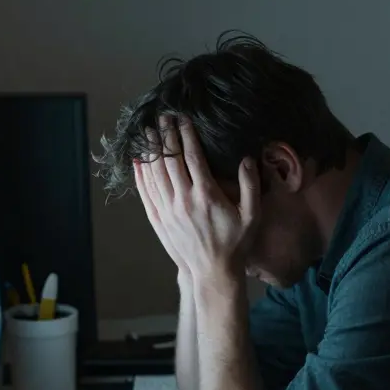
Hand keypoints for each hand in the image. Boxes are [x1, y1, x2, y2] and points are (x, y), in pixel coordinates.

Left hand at [132, 114, 260, 283]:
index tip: (182, 119)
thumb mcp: (252, 215)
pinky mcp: (158, 220)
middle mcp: (183, 199)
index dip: (186, 135)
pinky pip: (146, 192)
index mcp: (206, 195)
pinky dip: (141, 175)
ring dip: (151, 151)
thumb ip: (250, 185)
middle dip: (166, 136)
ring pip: (155, 173)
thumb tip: (246, 159)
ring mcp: (168, 210)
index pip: (192, 157)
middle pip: (170, 160)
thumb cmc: (236, 243)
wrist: (213, 272)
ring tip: (149, 133)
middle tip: (163, 118)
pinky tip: (138, 161)